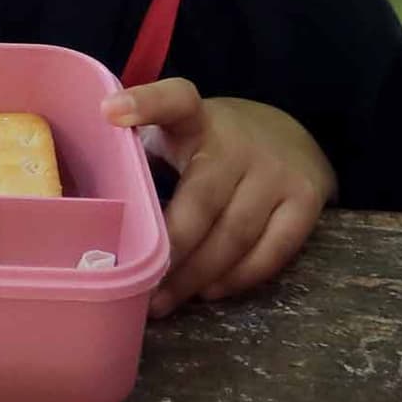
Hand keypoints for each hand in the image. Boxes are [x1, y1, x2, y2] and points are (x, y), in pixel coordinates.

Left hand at [108, 80, 335, 314]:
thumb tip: (94, 218)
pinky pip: (271, 252)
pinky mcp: (307, 201)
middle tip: (139, 287)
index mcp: (197, 120)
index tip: (109, 111)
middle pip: (201, 202)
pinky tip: (209, 291)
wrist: (294, 138)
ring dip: (196, 276)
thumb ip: (144, 159)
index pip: (175, 100)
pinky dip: (238, 278)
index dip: (145, 103)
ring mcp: (277, 172)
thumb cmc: (214, 148)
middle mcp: (239, 144)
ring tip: (164, 301)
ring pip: (234, 236)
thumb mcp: (179, 136)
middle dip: (170, 250)